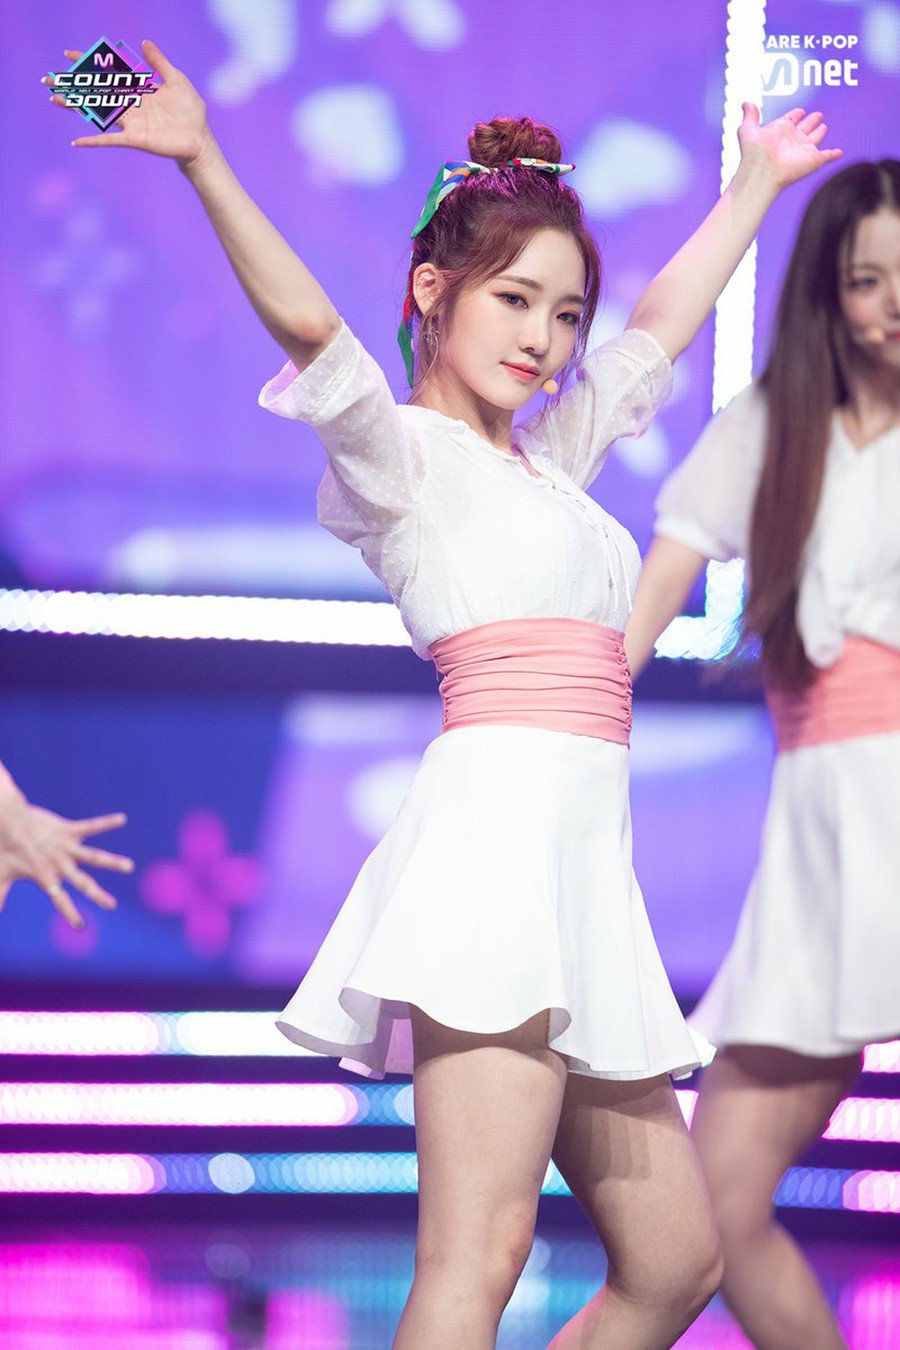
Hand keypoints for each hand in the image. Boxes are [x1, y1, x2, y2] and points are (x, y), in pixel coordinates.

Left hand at [0, 780, 133, 928]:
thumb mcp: (1, 875)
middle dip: (97, 894)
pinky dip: (106, 823)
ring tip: (128, 866)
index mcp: (45, 877)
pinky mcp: (67, 829)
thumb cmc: (4, 848)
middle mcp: (59, 864)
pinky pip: (90, 826)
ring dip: (111, 862)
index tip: (81, 926)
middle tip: (112, 905)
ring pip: (93, 856)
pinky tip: (121, 819)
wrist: (8, 820)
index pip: (60, 900)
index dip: (69, 913)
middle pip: (82, 882)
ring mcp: (65, 846)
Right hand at [43, 39, 213, 168]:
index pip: (108, 72)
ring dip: (75, 107)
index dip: (89, 63)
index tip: (69, 55)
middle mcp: (129, 105)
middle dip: (73, 85)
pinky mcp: (135, 138)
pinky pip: (110, 140)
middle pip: (95, 91)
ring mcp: (130, 122)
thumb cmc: (191, 112)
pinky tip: (77, 142)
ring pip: (97, 112)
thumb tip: (144, 42)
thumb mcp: (177, 80)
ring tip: (54, 100)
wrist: (200, 140)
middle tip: (48, 79)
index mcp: (137, 89)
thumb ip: (159, 63)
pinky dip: (94, 141)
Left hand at [737, 102, 842, 190]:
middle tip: (817, 115)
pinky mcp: (813, 160)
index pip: (790, 119)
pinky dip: (834, 154)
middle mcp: (792, 140)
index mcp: (780, 131)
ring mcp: (803, 150)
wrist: (762, 171)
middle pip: (805, 127)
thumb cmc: (754, 153)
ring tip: (823, 126)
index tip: (799, 111)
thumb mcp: (748, 128)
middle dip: (811, 120)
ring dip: (820, 132)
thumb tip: (746, 104)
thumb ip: (750, 115)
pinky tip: (839, 153)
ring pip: (815, 138)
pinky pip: (827, 156)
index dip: (795, 114)